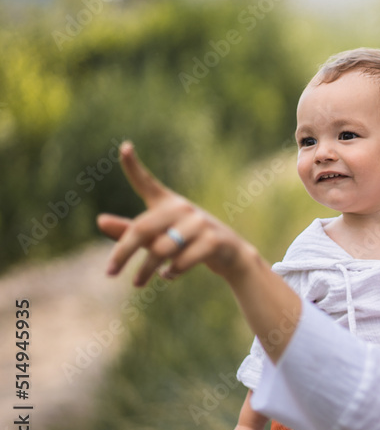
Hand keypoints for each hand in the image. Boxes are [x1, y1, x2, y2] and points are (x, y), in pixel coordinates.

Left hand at [98, 141, 252, 286]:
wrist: (230, 254)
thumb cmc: (188, 242)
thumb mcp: (158, 237)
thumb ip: (129, 231)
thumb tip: (99, 220)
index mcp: (167, 203)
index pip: (147, 183)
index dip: (134, 166)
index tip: (125, 147)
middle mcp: (182, 208)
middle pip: (143, 228)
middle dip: (123, 252)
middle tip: (108, 273)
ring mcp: (200, 223)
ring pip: (160, 249)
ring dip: (146, 270)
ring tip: (137, 282)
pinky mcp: (213, 240)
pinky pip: (181, 261)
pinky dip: (171, 272)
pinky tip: (169, 275)